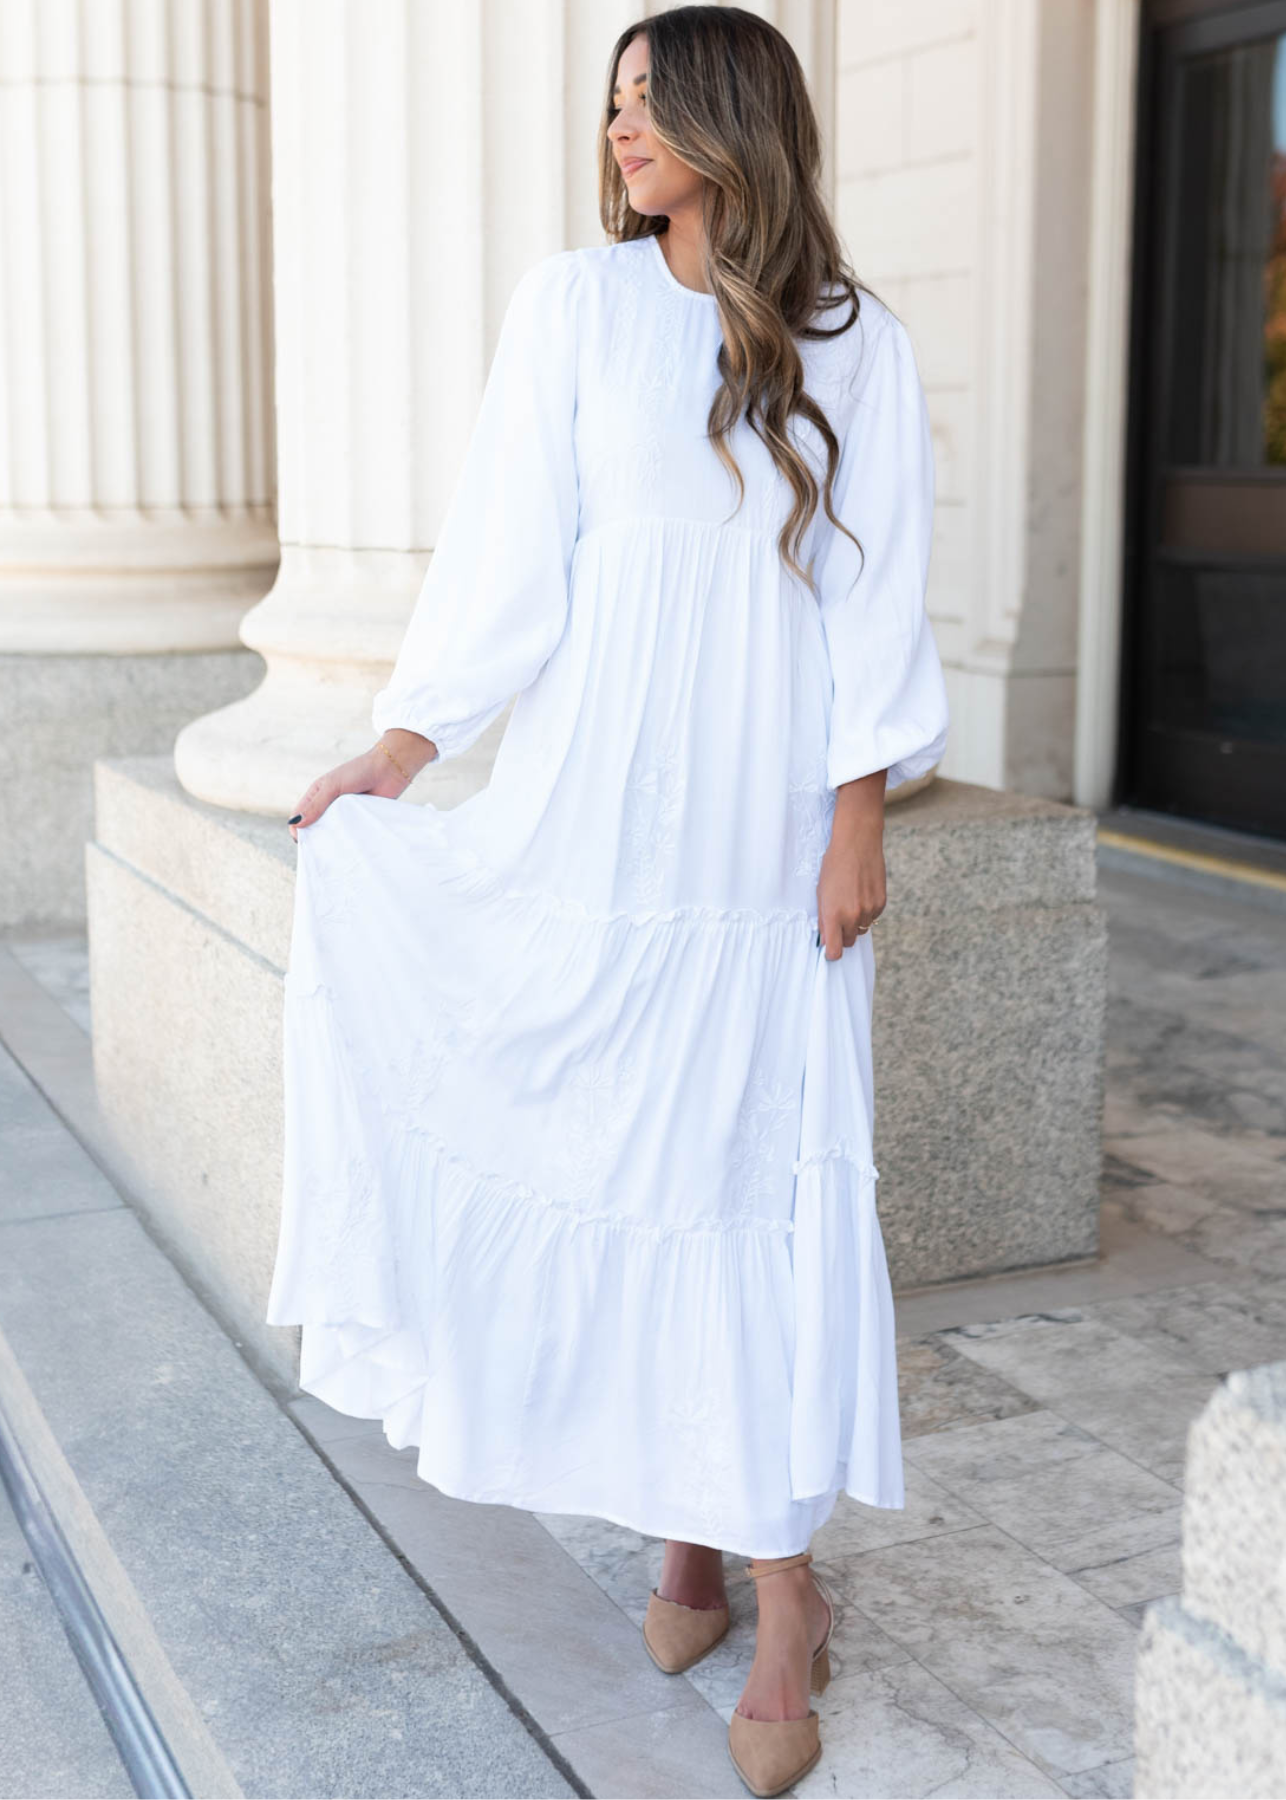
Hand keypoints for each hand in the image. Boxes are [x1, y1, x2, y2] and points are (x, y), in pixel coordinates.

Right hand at [287, 730, 436, 840]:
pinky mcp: (360, 821)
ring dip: (332, 840)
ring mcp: (344, 814)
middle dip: (314, 837)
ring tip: (333, 851)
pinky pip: (350, 834)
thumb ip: (316, 805)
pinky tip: (348, 848)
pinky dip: (348, 840)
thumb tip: (296, 824)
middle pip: (315, 827)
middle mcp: (329, 806)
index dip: (297, 828)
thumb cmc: (359, 772)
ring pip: (332, 833)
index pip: (300, 815)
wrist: (390, 770)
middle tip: (318, 849)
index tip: (301, 841)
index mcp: (317, 795)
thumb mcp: (333, 786)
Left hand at [816, 772, 886, 958]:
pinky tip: (860, 894)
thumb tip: (826, 939)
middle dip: (841, 935)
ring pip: (861, 930)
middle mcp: (853, 916)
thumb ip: (824, 918)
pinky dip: (866, 912)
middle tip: (837, 918)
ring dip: (854, 923)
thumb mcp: (821, 892)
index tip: (828, 949)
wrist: (857, 843)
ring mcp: (869, 911)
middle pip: (848, 942)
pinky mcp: (881, 903)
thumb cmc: (834, 865)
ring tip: (849, 902)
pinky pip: (872, 918)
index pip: (835, 951)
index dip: (831, 953)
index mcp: (834, 915)